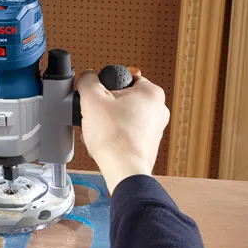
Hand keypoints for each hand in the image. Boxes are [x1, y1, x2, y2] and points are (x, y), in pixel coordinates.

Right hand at [77, 70, 169, 192]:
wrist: (123, 169)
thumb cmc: (114, 138)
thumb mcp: (92, 99)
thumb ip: (88, 80)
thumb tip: (88, 77)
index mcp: (152, 93)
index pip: (123, 77)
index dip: (105, 87)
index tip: (98, 97)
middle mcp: (159, 109)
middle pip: (122, 98)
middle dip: (105, 107)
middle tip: (96, 116)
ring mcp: (155, 128)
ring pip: (122, 116)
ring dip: (107, 122)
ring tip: (100, 131)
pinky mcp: (148, 144)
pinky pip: (126, 132)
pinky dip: (114, 136)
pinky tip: (106, 142)